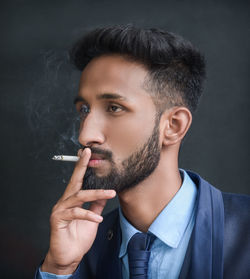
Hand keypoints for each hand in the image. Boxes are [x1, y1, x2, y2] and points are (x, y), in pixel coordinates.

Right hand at [41, 148, 115, 274]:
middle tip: (88, 153)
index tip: (89, 153)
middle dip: (81, 165)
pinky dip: (88, 214)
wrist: (69, 257)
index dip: (83, 166)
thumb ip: (97, 204)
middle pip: (74, 180)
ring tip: (111, 193)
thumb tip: (106, 193)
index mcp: (72, 199)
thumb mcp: (92, 217)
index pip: (79, 180)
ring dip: (96, 193)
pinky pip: (75, 213)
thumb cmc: (79, 237)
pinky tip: (97, 218)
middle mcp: (65, 201)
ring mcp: (60, 209)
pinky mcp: (58, 219)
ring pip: (79, 196)